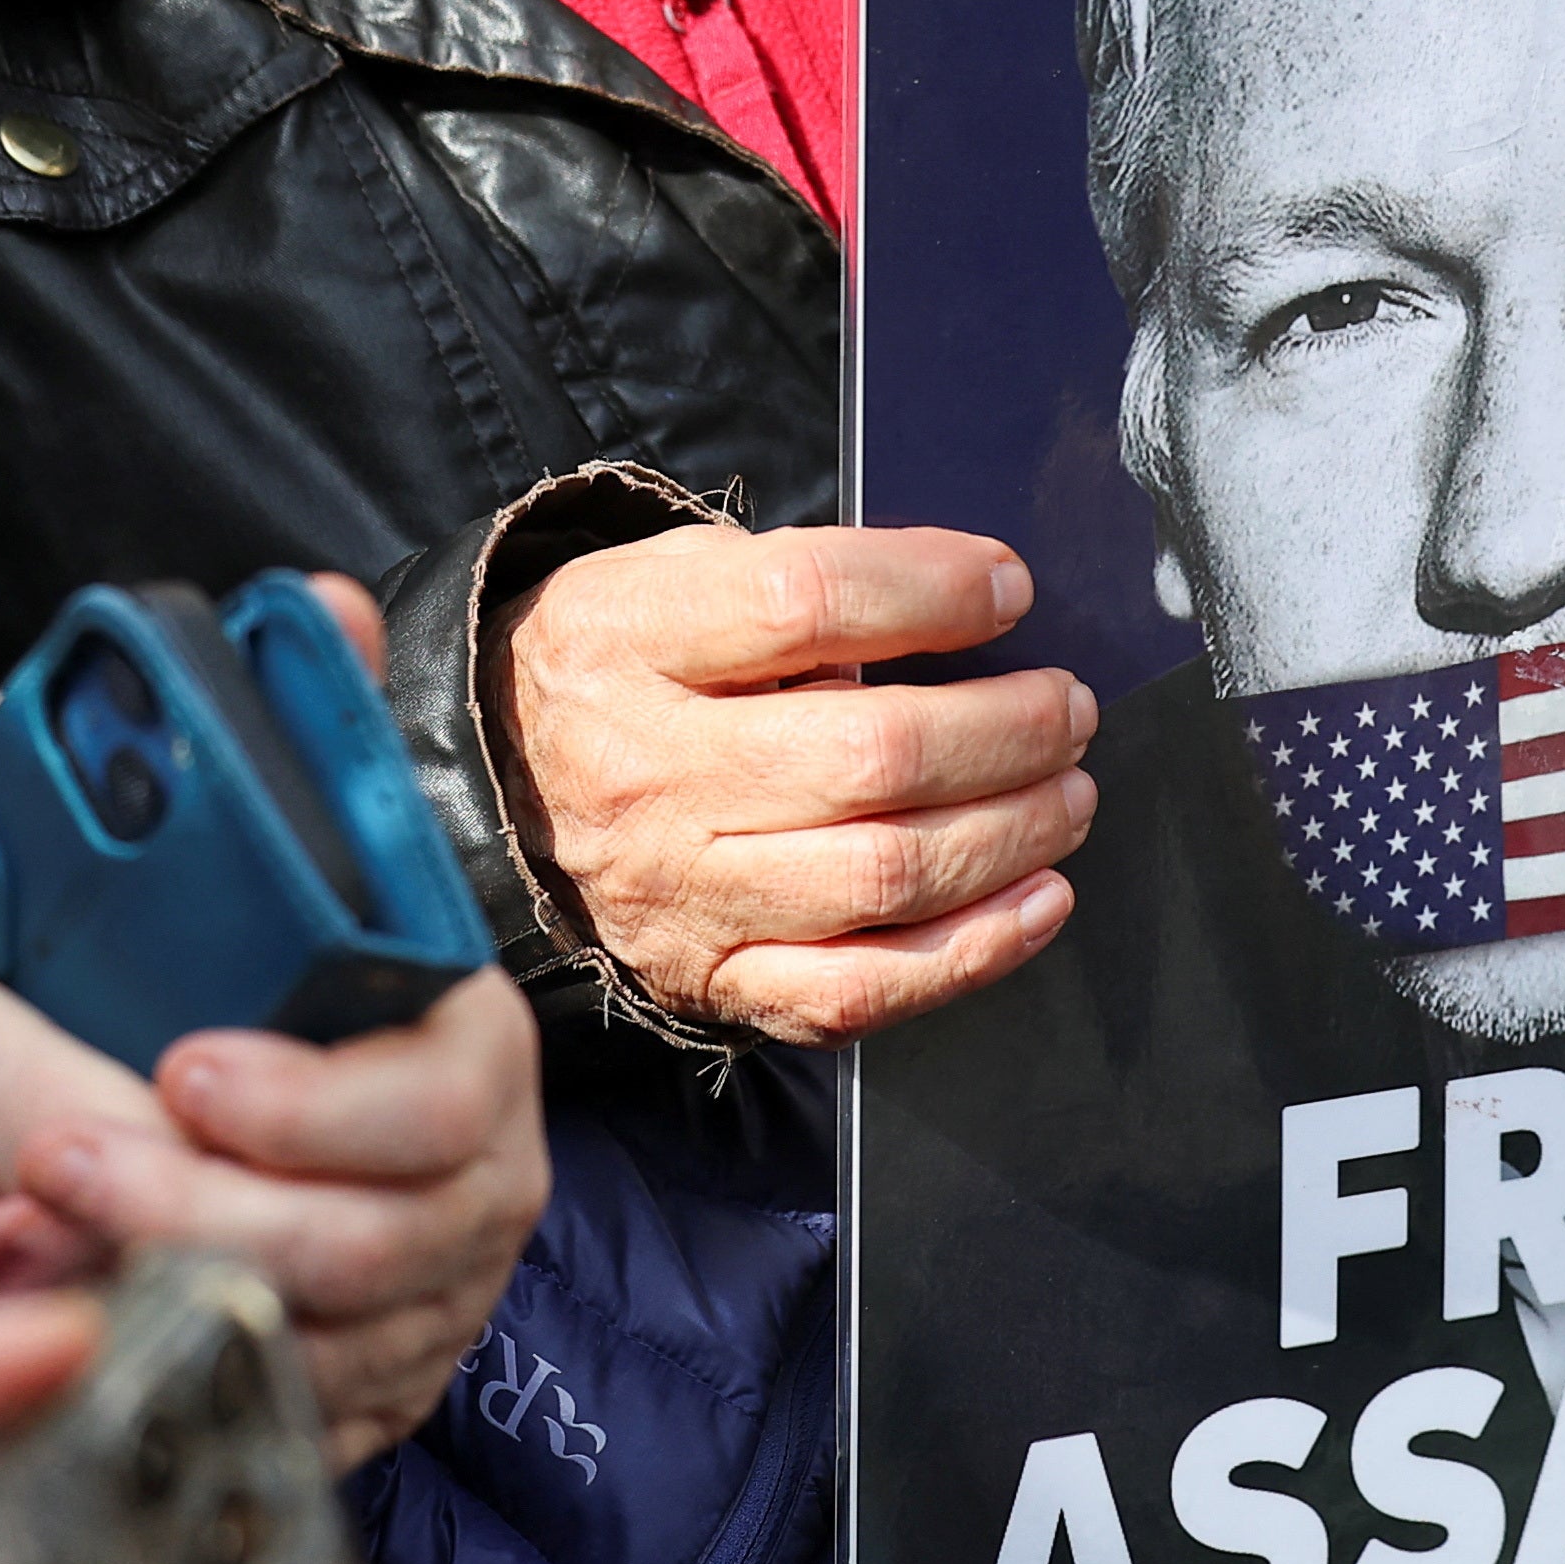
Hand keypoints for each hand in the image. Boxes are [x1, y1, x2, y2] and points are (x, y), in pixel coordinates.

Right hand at [492, 524, 1094, 1042]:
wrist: (497, 779)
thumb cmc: (627, 661)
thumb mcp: (677, 573)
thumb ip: (804, 579)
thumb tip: (969, 604)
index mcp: (631, 639)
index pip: (805, 604)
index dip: (930, 592)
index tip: (1007, 590)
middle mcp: (650, 773)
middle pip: (871, 756)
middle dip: (1008, 730)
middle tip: (1067, 707)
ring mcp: (682, 892)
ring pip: (886, 874)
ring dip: (1013, 832)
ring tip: (1067, 791)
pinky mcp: (712, 979)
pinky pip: (861, 990)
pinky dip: (973, 951)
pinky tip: (1036, 899)